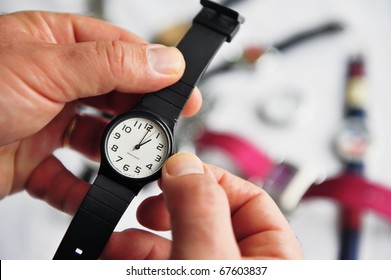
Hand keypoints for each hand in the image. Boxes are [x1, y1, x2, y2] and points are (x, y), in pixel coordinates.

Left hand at [0, 11, 200, 199]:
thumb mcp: (43, 67)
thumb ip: (109, 64)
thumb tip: (163, 62)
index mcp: (56, 46)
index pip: (121, 52)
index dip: (156, 70)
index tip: (183, 90)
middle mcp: (55, 84)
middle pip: (115, 99)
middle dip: (138, 119)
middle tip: (159, 135)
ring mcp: (46, 124)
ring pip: (97, 142)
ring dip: (114, 158)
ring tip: (128, 167)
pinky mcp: (33, 163)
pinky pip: (69, 179)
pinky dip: (81, 191)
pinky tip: (88, 193)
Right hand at [102, 153, 303, 259]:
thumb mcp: (209, 261)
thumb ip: (201, 210)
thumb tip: (185, 165)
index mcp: (272, 256)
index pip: (249, 198)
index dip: (209, 178)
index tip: (174, 172)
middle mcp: (241, 264)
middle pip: (204, 216)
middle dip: (166, 208)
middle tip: (145, 205)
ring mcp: (209, 271)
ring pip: (174, 242)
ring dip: (139, 235)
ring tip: (115, 238)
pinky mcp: (182, 278)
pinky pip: (159, 259)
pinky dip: (132, 253)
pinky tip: (113, 252)